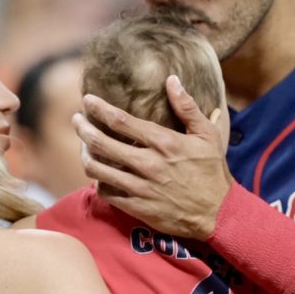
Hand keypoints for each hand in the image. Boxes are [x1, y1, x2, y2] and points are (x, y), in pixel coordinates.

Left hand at [73, 75, 233, 239]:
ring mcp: (140, 187)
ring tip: (83, 147)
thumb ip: (187, 106)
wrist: (218, 213)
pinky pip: (106, 193)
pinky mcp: (137, 207)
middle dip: (82, 128)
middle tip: (76, 120)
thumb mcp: (208, 134)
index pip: (120, 121)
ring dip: (85, 155)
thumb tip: (172, 80)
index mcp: (163, 142)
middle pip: (101, 143)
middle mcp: (148, 164)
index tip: (87, 100)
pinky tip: (99, 175)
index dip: (98, 108)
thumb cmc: (213, 171)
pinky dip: (98, 182)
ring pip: (97, 169)